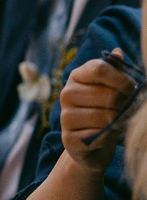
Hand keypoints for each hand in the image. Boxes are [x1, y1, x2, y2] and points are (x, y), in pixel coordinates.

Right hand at [58, 52, 136, 173]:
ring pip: (105, 117)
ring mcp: (65, 117)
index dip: (122, 79)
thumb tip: (117, 52)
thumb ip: (114, 72)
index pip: (99, 68)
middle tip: (130, 111)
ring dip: (119, 123)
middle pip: (107, 95)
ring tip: (119, 124)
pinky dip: (110, 138)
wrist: (92, 147)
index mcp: (76, 77)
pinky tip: (108, 137)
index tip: (134, 89)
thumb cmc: (104, 112)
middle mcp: (66, 94)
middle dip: (125, 105)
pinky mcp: (68, 139)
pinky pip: (99, 135)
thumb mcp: (109, 90)